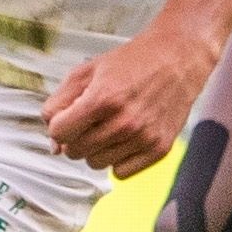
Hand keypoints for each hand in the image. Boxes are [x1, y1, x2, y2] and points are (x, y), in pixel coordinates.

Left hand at [43, 23, 214, 176]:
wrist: (177, 58)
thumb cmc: (132, 62)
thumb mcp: (87, 70)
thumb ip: (60, 102)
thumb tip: (53, 143)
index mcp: (102, 99)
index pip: (59, 132)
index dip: (59, 124)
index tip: (69, 116)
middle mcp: (124, 123)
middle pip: (75, 151)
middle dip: (76, 137)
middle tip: (91, 120)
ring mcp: (143, 138)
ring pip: (96, 164)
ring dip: (96, 149)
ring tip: (109, 127)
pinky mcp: (159, 149)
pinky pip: (121, 173)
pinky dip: (117, 160)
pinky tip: (124, 140)